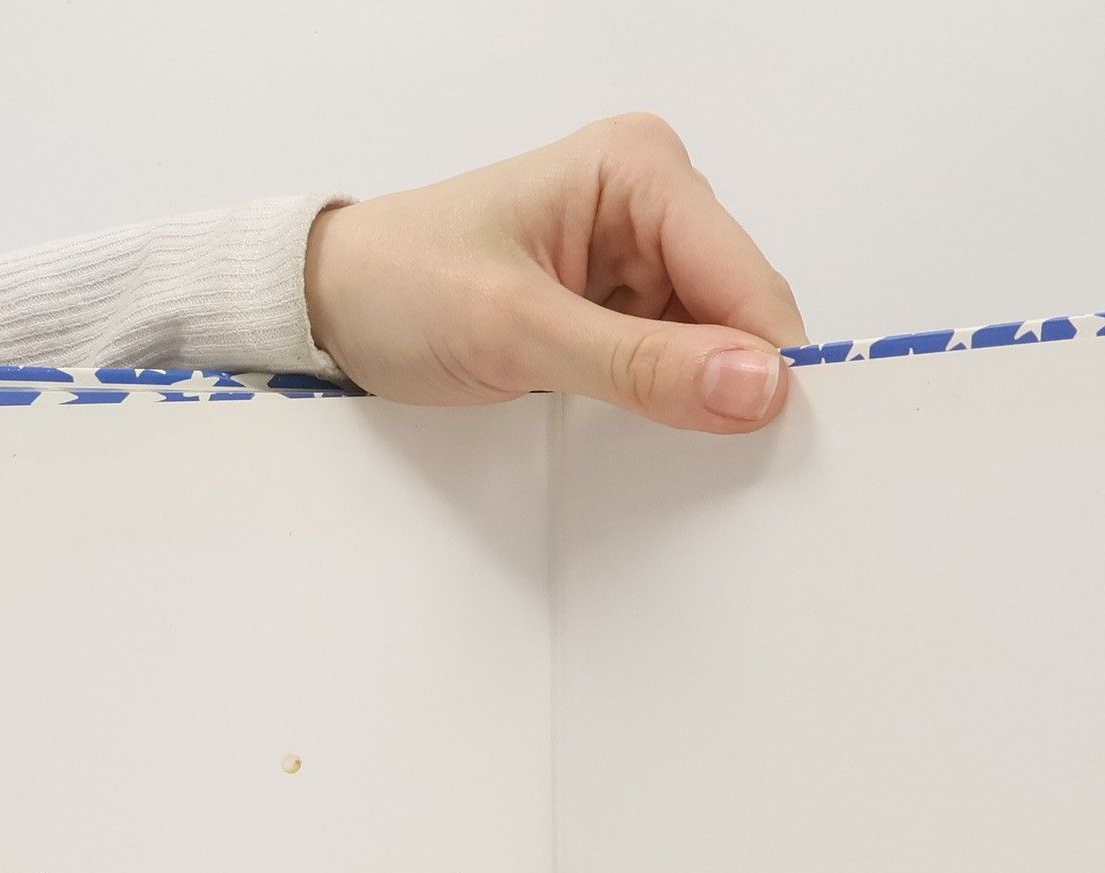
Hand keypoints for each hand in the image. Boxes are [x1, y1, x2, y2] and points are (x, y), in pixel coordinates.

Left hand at [304, 113, 805, 433]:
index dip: (770, 364)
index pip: (746, 279)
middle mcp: (652, 203)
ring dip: (696, 405)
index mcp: (640, 170)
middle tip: (719, 470)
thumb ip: (640, 364)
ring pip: (713, 350)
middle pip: (740, 315)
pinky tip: (640, 439)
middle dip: (734, 387)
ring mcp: (637, 259)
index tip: (774, 447)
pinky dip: (664, 409)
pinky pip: (671, 368)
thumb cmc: (400, 287)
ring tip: (655, 451)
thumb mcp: (517, 332)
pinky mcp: (616, 311)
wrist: (330, 306)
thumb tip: (757, 388)